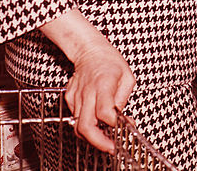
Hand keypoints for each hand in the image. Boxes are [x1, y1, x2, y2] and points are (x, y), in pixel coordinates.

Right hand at [63, 37, 135, 152]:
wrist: (89, 50)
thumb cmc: (110, 61)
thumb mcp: (127, 77)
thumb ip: (123, 99)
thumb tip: (121, 118)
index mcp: (103, 84)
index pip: (104, 112)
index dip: (114, 124)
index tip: (123, 127)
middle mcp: (87, 92)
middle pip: (85, 126)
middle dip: (98, 142)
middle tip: (111, 147)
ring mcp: (75, 96)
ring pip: (78, 125)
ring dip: (93, 135)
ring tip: (106, 136)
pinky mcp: (69, 99)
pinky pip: (76, 117)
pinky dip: (86, 122)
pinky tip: (96, 118)